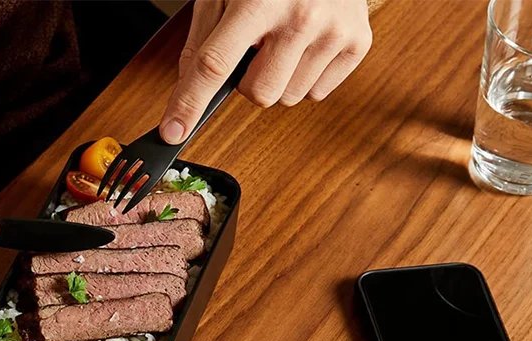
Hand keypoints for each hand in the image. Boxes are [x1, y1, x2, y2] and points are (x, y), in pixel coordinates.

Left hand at [159, 0, 371, 142]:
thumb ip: (203, 38)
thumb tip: (186, 89)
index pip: (215, 65)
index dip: (190, 103)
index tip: (173, 132)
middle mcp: (300, 16)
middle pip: (259, 95)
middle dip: (249, 80)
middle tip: (258, 47)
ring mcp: (334, 31)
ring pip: (287, 98)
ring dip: (279, 78)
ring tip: (285, 39)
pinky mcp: (358, 42)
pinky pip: (316, 93)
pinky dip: (305, 75)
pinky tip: (307, 43)